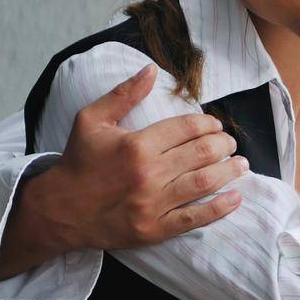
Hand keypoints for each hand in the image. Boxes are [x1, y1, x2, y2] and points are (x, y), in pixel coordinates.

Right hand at [0, 64, 247, 281]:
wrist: (58, 210)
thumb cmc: (78, 162)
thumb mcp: (91, 120)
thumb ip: (124, 94)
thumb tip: (151, 69)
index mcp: (136, 145)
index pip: (188, 128)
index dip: (209, 124)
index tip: (215, 125)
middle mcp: (148, 173)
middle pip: (202, 153)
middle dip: (224, 145)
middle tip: (230, 143)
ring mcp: (152, 203)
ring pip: (204, 183)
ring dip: (230, 171)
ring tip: (241, 164)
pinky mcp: (154, 229)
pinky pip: (195, 218)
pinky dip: (220, 208)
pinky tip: (236, 198)